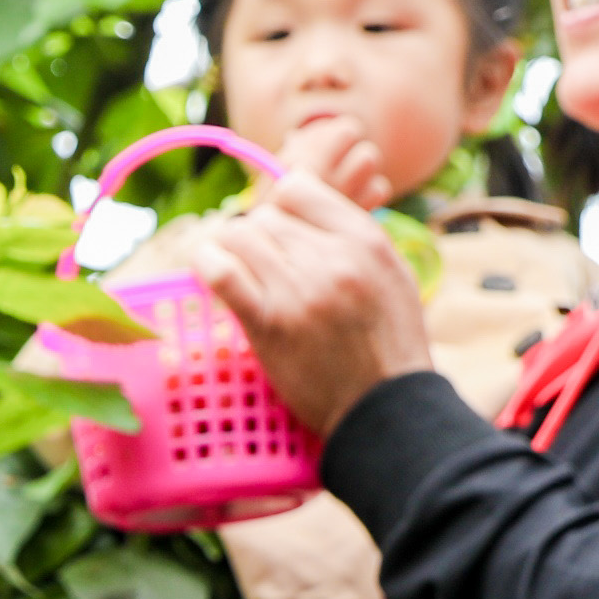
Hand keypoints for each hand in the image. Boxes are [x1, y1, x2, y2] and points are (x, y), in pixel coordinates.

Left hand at [194, 114, 434, 439]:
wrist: (385, 411)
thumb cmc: (390, 347)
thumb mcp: (392, 275)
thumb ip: (353, 238)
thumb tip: (304, 211)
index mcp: (365, 240)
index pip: (298, 188)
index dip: (282, 207)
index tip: (280, 233)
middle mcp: (332, 258)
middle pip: (265, 217)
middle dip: (258, 239)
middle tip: (261, 269)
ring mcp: (298, 290)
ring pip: (239, 237)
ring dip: (230, 252)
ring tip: (236, 273)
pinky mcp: (269, 324)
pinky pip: (221, 272)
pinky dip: (206, 264)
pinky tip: (206, 270)